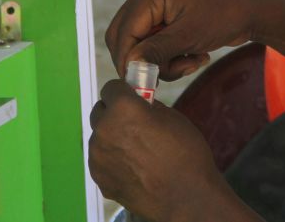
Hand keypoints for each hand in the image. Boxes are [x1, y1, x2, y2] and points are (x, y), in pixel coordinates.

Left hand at [88, 80, 244, 221]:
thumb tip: (140, 105)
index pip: (110, 88)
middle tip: (134, 125)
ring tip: (135, 152)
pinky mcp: (99, 177)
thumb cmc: (185, 154)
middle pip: (100, 112)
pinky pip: (101, 160)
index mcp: (123, 109)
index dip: (123, 93)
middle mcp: (104, 129)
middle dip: (114, 114)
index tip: (132, 99)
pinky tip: (132, 169)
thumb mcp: (172, 118)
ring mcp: (98, 155)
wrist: (186, 198)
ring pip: (99, 137)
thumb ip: (149, 107)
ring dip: (112, 138)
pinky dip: (112, 160)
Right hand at [106, 0, 279, 80]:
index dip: (129, 59)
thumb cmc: (224, 16)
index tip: (140, 84)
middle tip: (166, 76)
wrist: (253, 10)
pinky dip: (170, 57)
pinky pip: (154, 45)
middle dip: (145, 61)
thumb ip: (156, 51)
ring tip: (191, 62)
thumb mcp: (189, 36)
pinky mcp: (165, 19)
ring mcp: (156, 6)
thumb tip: (130, 67)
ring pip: (140, 45)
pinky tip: (194, 57)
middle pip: (126, 37)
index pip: (124, 30)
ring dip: (162, 62)